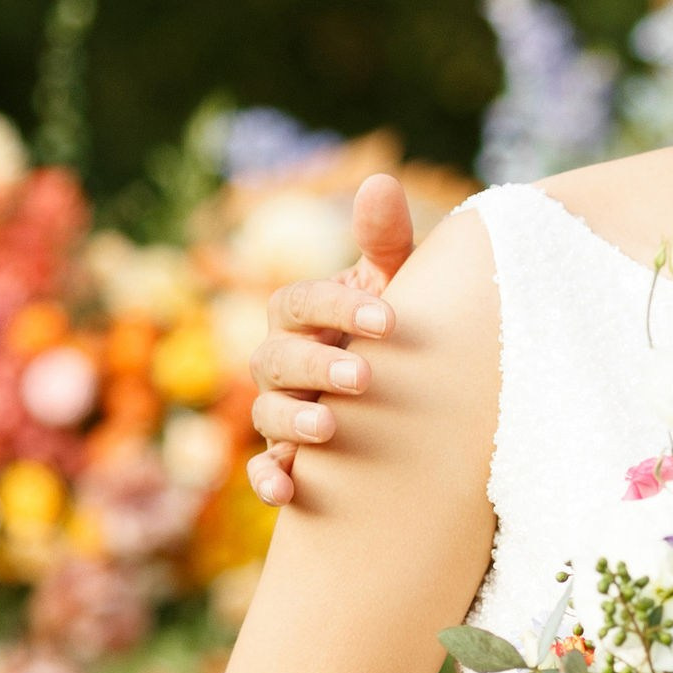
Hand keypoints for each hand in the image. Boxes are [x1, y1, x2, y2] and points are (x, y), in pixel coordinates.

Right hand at [246, 172, 416, 505]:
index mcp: (303, 314)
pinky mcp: (287, 457)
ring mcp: (279, 408)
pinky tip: (286, 492)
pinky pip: (265, 469)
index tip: (389, 320)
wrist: (407, 397)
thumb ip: (387, 242)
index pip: (302, 302)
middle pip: (277, 359)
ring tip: (329, 431)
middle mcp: (281, 359)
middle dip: (317, 367)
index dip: (339, 308)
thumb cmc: (395, 331)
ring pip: (267, 413)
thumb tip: (380, 180)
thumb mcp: (397, 287)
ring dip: (293, 422)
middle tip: (363, 378)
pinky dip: (269, 480)